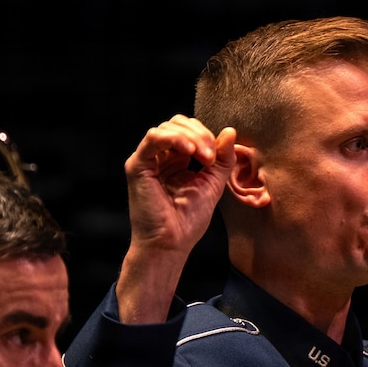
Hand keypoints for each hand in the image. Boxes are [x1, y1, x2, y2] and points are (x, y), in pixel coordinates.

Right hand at [118, 116, 235, 323]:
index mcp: (175, 160)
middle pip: (177, 124)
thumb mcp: (213, 183)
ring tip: (204, 157)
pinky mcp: (137, 165)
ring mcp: (147, 160)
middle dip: (200, 134)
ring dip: (191, 137)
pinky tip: (189, 151)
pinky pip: (154, 138)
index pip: (188, 130)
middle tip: (211, 157)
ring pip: (167, 128)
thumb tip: (229, 131)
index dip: (206, 136)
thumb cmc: (188, 220)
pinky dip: (174, 139)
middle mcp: (159, 157)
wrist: (171, 243)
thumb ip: (222, 158)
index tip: (218, 157)